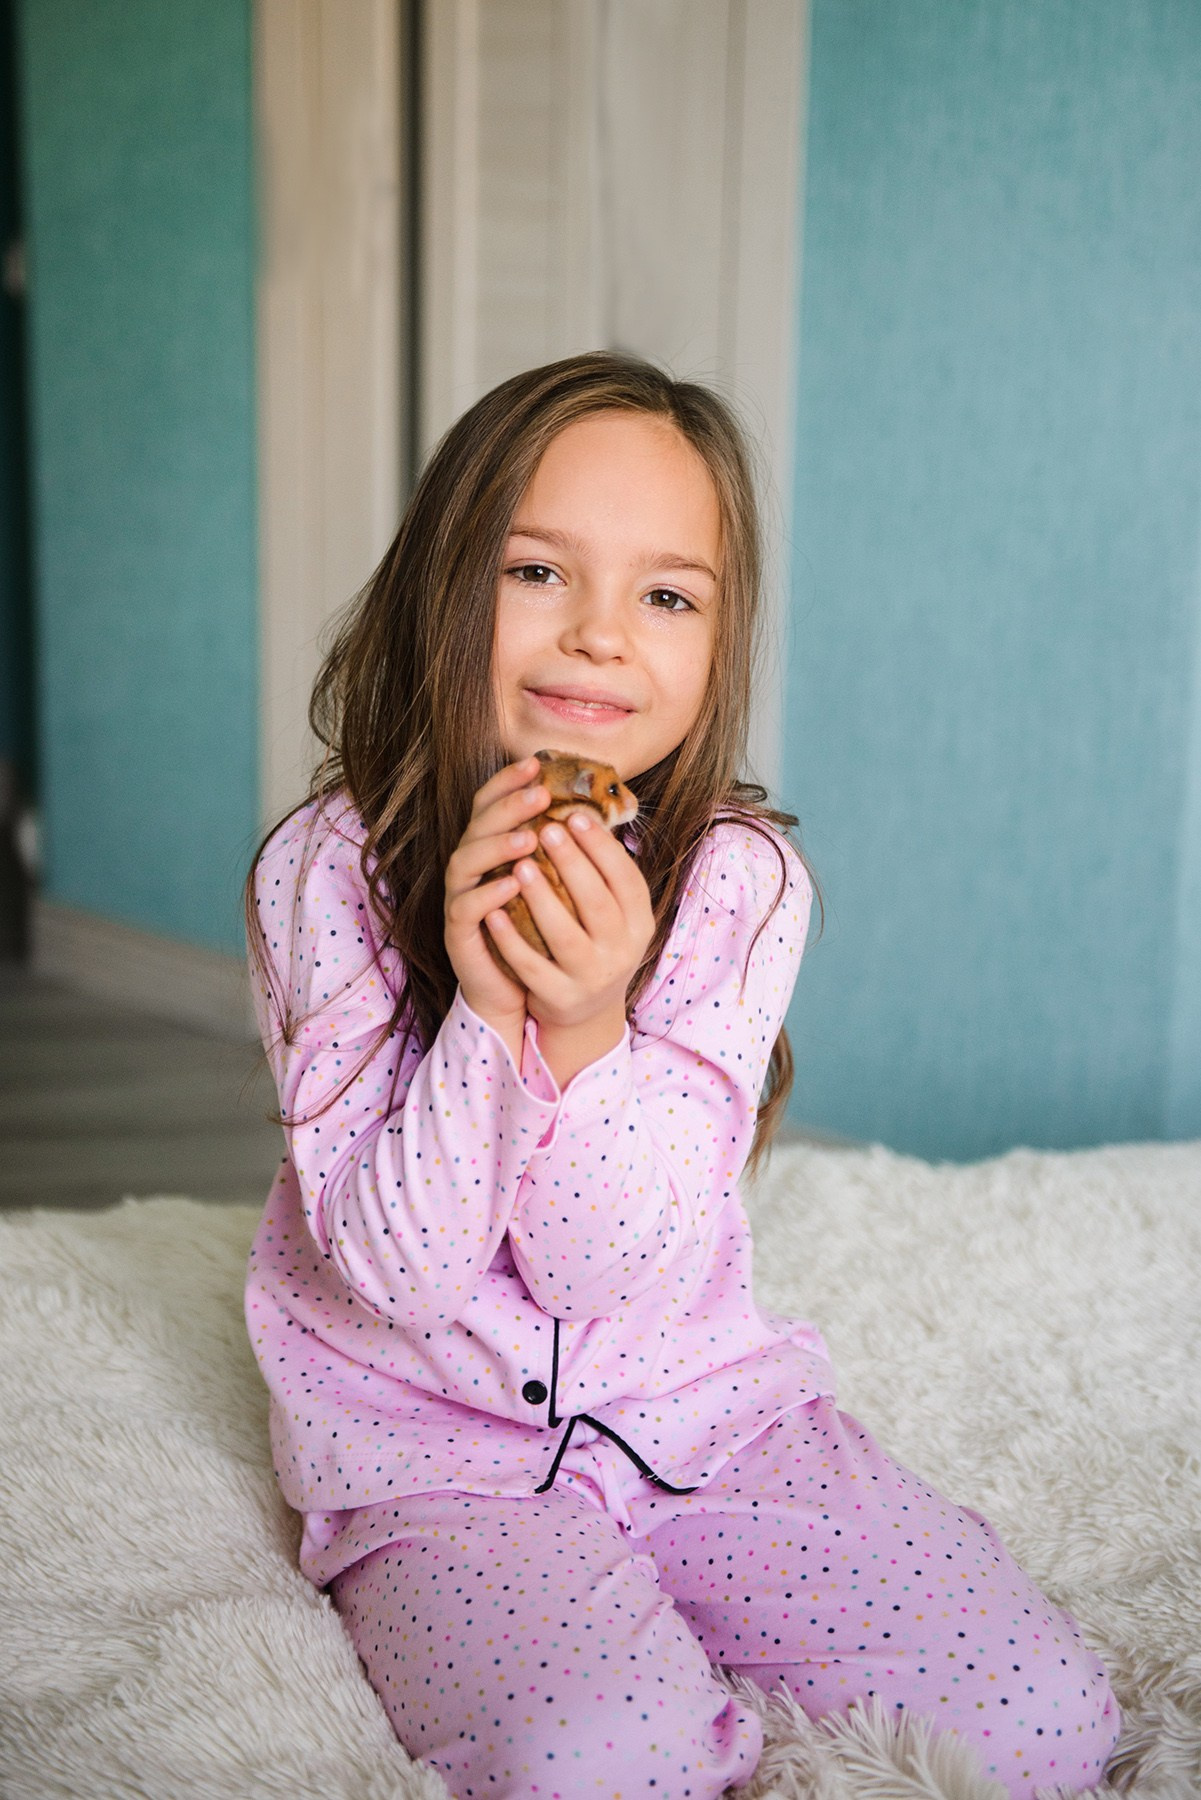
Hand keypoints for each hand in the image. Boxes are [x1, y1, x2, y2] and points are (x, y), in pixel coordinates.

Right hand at [444, 756, 549, 1038]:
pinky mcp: (458, 931)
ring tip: (530, 838)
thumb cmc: (539, 930)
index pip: (492, 803)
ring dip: (497, 845)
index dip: (509, 781)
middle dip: (509, 805)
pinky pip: (466, 907)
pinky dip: (488, 894)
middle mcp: (471, 867)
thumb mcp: (553, 887)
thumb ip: (562, 850)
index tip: (537, 764)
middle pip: (478, 824)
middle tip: (541, 795)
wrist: (516, 988)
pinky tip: (513, 884)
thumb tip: (599, 811)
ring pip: (465, 861)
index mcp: (491, 847)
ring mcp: (460, 896)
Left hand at [483, 801, 653, 1031]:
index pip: (628, 881)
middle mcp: (621, 952)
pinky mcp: (560, 997)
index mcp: (638, 924)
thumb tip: (585, 811)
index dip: (603, 848)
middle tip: (546, 829)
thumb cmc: (594, 943)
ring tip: (519, 865)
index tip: (576, 815)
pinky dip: (511, 940)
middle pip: (598, 905)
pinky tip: (493, 913)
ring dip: (542, 899)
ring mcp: (591, 978)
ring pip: (566, 936)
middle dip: (573, 864)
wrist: (586, 1010)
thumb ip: (603, 875)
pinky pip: (532, 967)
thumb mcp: (613, 914)